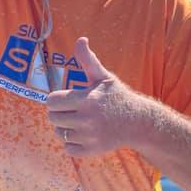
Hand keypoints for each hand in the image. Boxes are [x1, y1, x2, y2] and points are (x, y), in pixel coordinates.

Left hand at [47, 37, 143, 157]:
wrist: (138, 122)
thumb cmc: (117, 97)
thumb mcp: (103, 77)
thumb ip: (88, 60)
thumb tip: (81, 39)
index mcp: (87, 100)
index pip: (52, 101)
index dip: (57, 98)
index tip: (67, 98)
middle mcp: (87, 120)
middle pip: (53, 118)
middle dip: (59, 113)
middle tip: (72, 110)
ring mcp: (89, 137)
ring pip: (60, 134)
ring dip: (65, 128)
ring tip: (79, 122)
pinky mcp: (92, 150)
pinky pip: (68, 149)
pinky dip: (72, 143)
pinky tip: (83, 134)